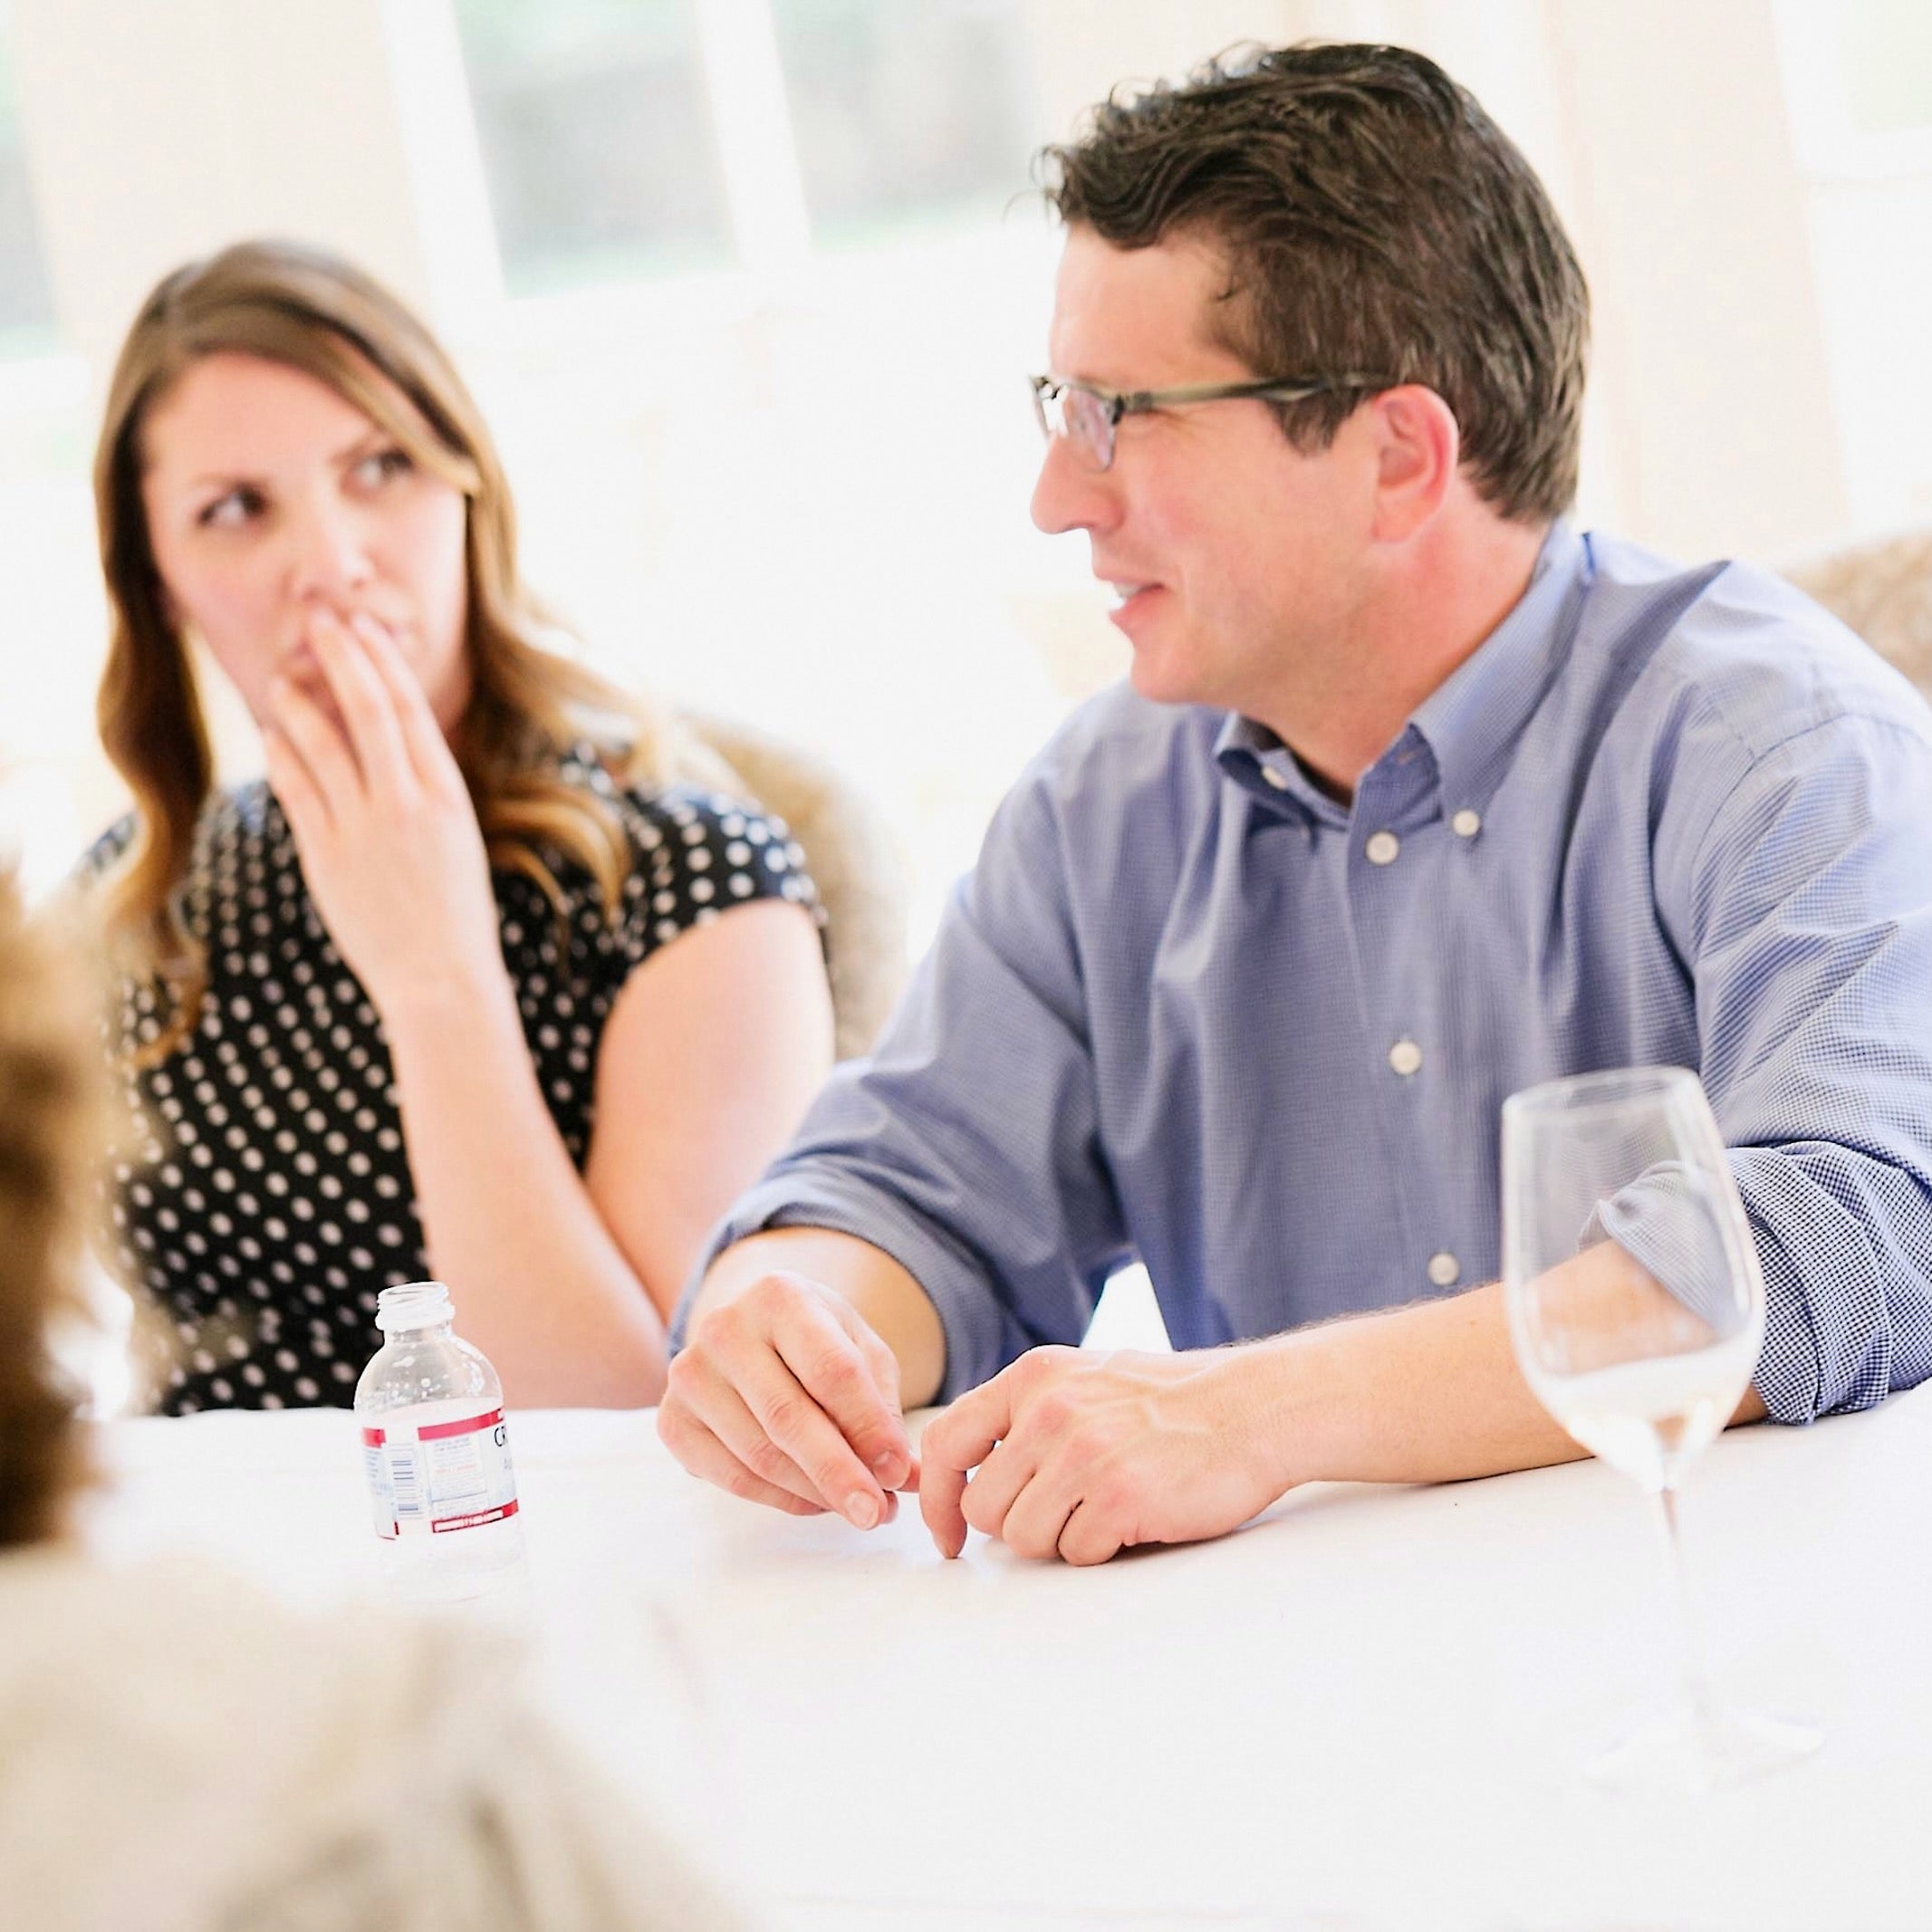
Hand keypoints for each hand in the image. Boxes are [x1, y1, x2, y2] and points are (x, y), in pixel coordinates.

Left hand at [262, 610, 503, 1020]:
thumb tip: (393, 744)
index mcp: (446, 797)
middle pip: (367, 712)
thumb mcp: (458, 840)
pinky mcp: (327, 859)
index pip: (410, 710)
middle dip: (341, 660)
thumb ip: (426, 792)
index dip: (381, 663)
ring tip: (283, 677)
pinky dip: (283, 757)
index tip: (362, 629)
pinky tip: (273, 735)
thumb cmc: (456, 914)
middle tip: (318, 622)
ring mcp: (363, 831)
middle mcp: (405, 805)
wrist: (441, 980)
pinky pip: (297, 793)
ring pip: (323, 746)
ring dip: (300, 704)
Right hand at [657, 1271, 916, 1526]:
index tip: (897, 1471)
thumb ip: (882, 1409)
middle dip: (839, 1473)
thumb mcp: (862, 1353)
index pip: (830, 1370)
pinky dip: (781, 1499)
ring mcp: (690, 1374)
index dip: (867, 1426)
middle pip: (788, 1417)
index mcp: (779, 1295)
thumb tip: (903, 1476)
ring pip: (760, 1455)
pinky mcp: (672, 1420)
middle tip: (878, 1514)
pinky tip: (816, 1501)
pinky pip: (732, 1477)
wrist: (756, 1334)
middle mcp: (724, 1328)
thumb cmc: (819, 1343)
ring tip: (859, 1508)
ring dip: (816, 1492)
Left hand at [918, 1345, 1288, 1565]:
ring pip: (1024, 1538)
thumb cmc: (1171, 1402)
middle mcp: (1049, 1410)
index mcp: (1033, 1377)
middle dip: (1017, 1524)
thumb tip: (967, 1470)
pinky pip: (1077, 1554)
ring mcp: (1083, 1453)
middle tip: (1067, 1512)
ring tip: (1106, 1507)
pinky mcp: (1119, 1495)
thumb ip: (1025, 1414)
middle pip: (983, 1507)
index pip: (945, 1442)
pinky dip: (1103, 1548)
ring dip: (1062, 1539)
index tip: (950, 1537)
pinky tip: (1136, 1516)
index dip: (937, 1499)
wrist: (1252, 1408)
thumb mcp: (1084, 1379)